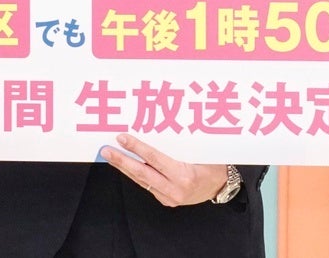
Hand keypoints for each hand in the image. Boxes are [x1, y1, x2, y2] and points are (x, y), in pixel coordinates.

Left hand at [99, 134, 227, 206]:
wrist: (223, 187)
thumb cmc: (213, 164)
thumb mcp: (199, 151)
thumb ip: (177, 145)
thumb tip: (154, 128)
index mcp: (184, 175)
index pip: (154, 159)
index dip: (136, 148)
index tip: (122, 138)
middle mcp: (175, 189)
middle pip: (141, 173)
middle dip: (122, 161)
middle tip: (106, 150)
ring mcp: (169, 197)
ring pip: (141, 181)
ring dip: (124, 168)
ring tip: (111, 156)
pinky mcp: (166, 200)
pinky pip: (147, 185)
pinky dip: (136, 174)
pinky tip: (126, 165)